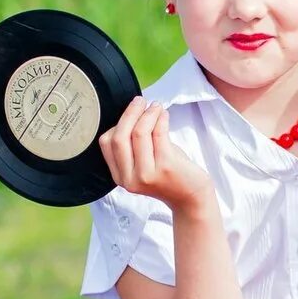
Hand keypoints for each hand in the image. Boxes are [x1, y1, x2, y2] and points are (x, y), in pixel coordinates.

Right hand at [98, 96, 213, 211]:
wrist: (191, 197)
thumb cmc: (168, 176)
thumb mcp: (142, 164)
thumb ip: (132, 145)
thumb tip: (132, 111)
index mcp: (120, 177)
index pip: (107, 143)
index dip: (118, 122)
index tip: (130, 111)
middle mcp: (130, 178)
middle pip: (120, 136)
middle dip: (130, 113)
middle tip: (140, 101)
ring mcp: (147, 174)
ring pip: (139, 133)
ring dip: (148, 113)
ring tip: (156, 106)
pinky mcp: (166, 167)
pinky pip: (159, 133)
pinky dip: (160, 118)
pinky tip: (164, 114)